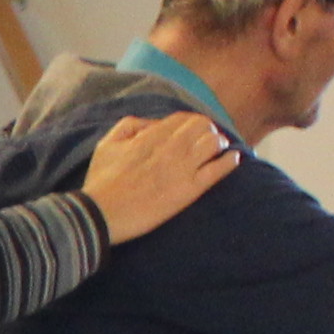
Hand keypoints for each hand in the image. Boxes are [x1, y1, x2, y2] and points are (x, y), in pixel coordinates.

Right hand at [85, 108, 243, 239]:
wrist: (101, 215)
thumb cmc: (100, 182)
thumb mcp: (107, 144)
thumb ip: (130, 126)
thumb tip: (153, 124)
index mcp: (150, 136)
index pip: (182, 118)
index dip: (190, 122)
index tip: (191, 130)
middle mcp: (170, 148)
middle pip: (202, 126)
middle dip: (207, 130)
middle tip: (207, 139)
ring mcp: (181, 169)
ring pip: (213, 143)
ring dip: (218, 143)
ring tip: (218, 150)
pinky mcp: (189, 191)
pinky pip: (218, 171)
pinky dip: (229, 162)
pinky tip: (234, 159)